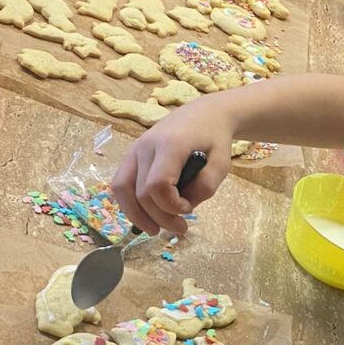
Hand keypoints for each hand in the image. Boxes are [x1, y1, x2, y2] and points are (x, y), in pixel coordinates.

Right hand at [111, 95, 234, 234]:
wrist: (204, 114)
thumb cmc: (214, 139)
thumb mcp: (222, 164)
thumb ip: (205, 187)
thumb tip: (183, 207)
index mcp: (171, 144)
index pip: (158, 184)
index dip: (170, 206)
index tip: (188, 210)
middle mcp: (146, 145)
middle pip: (140, 192)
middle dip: (159, 217)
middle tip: (181, 228)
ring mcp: (135, 149)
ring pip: (121, 188)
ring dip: (136, 215)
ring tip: (154, 230)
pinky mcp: (131, 154)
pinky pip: (121, 182)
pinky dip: (130, 203)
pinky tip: (145, 215)